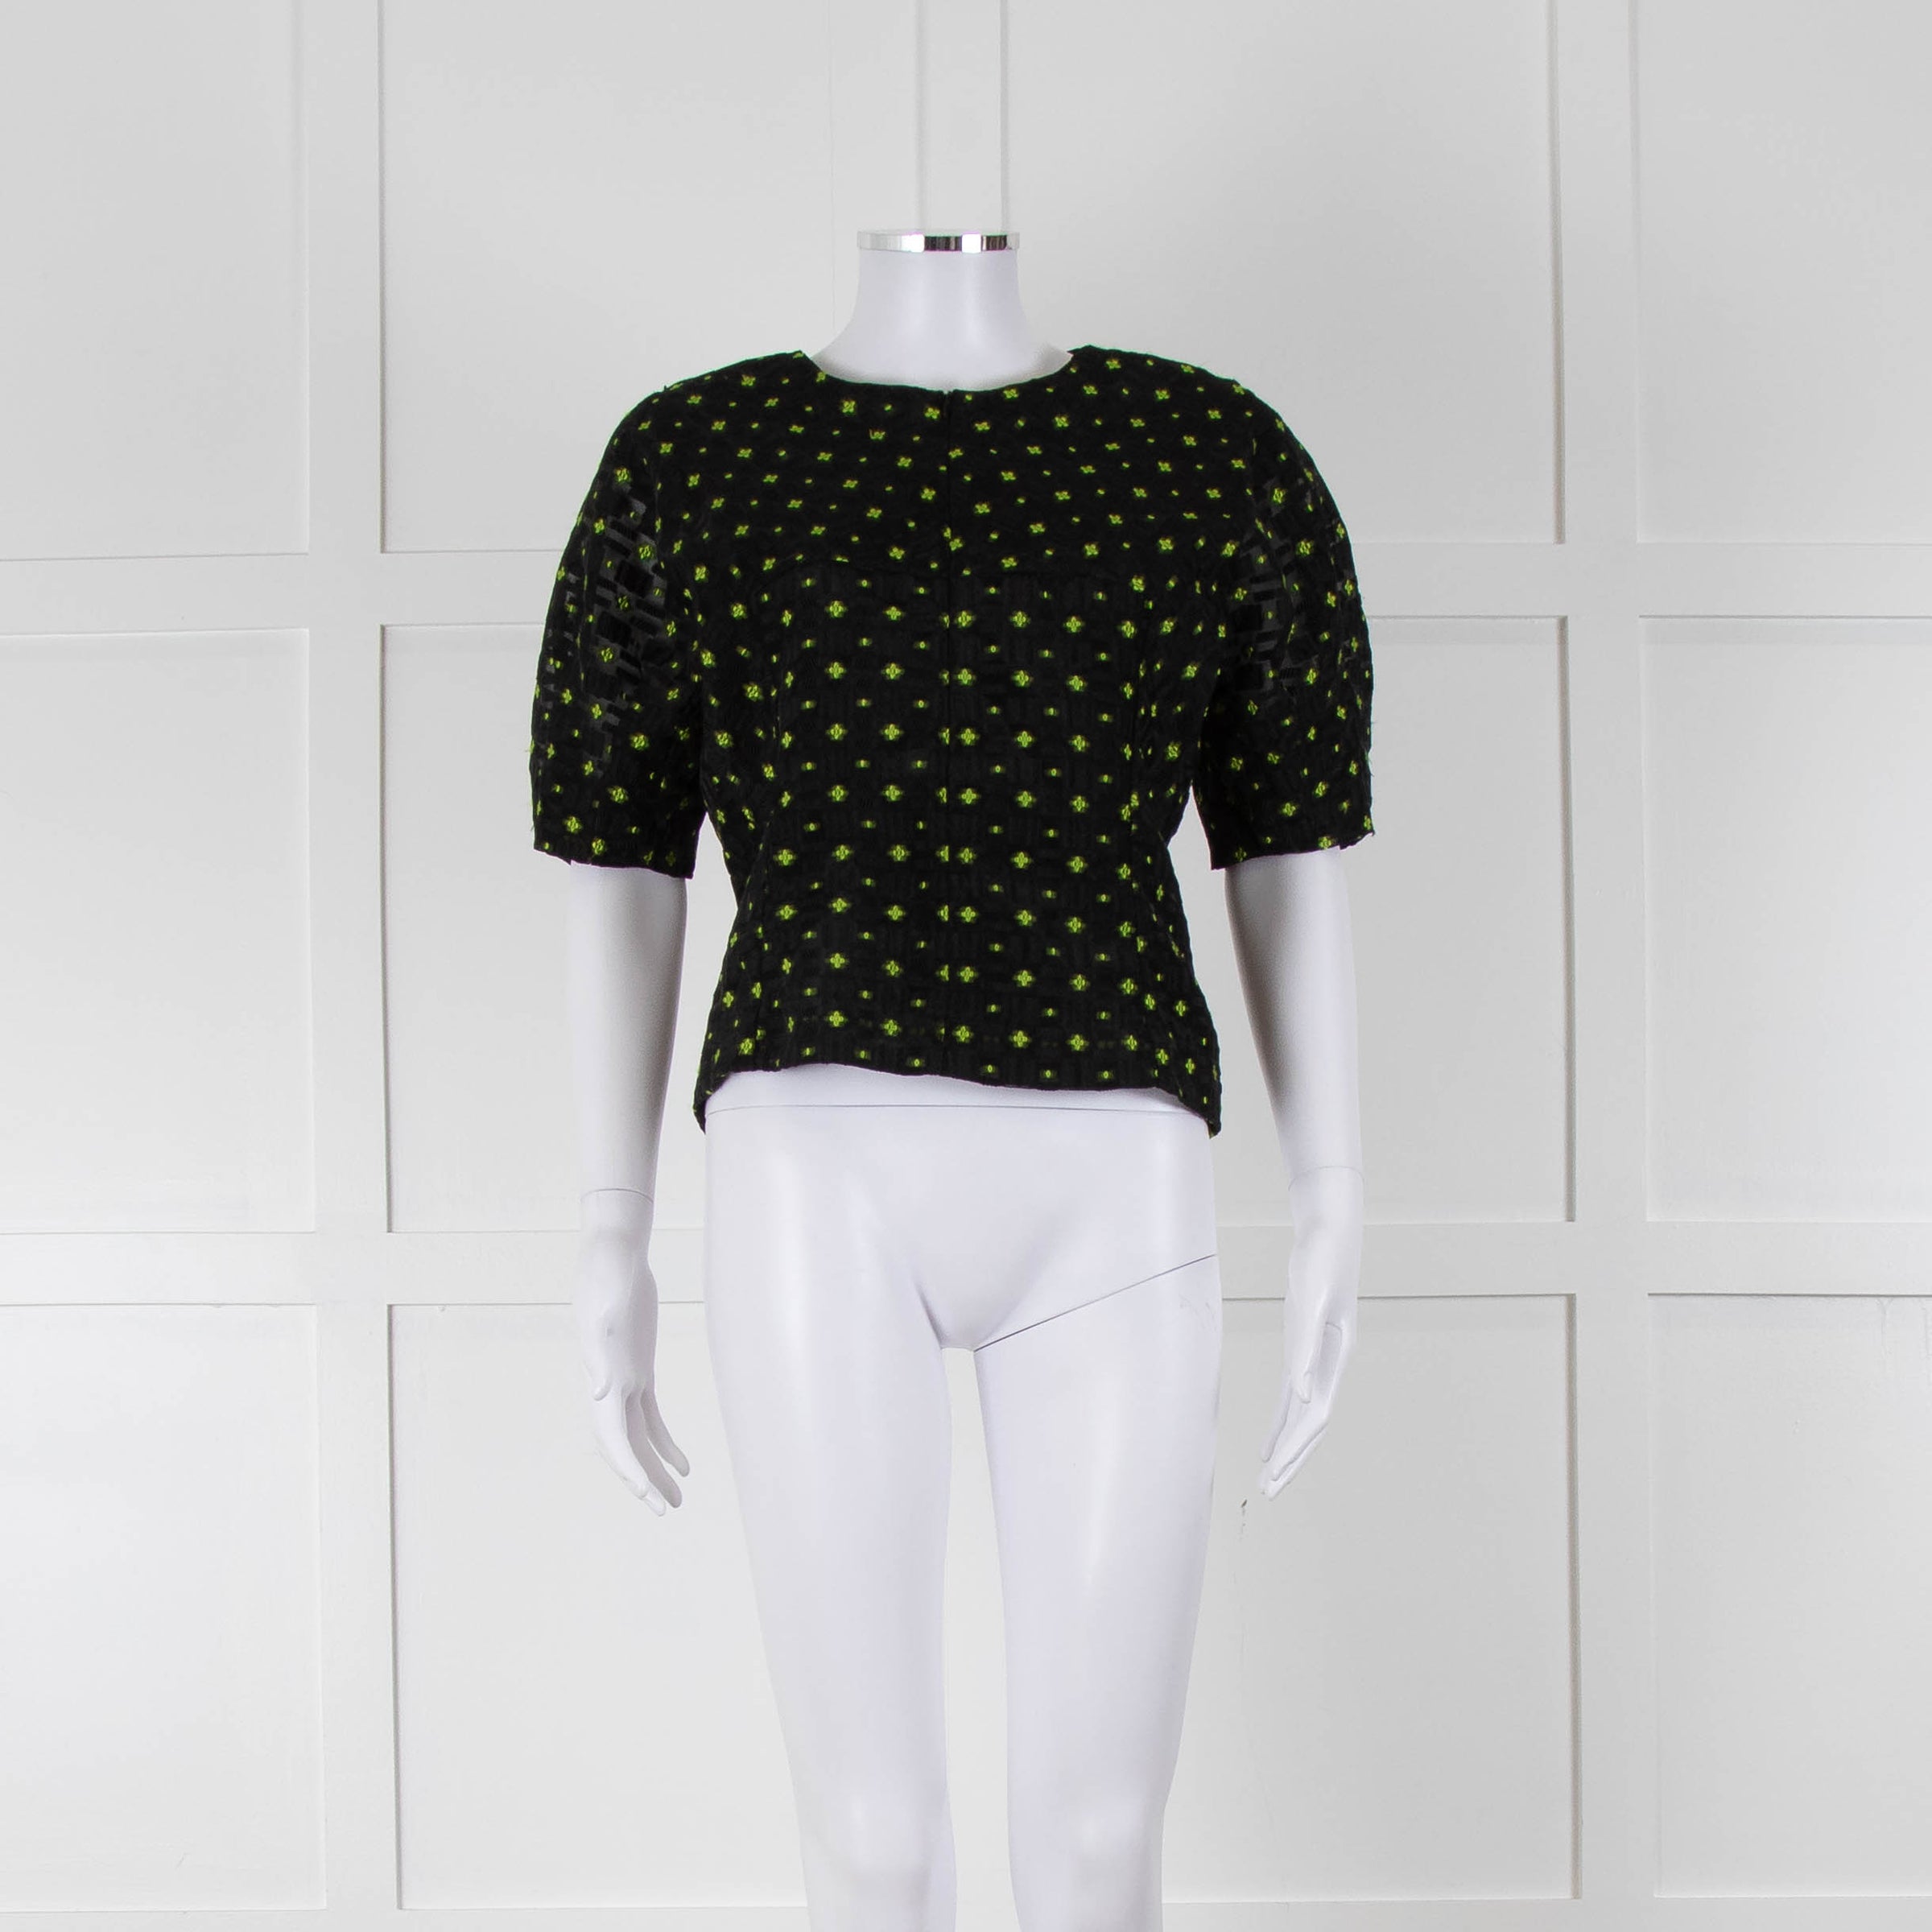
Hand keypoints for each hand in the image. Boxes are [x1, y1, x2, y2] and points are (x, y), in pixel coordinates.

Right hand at [573, 1189, 689, 1512]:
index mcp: (605, 1380)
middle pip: (624, 1447)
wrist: (614, 1253)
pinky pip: (650, 1417)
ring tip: (676, 1502)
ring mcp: (624, 1379)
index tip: (646, 1496)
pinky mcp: (640, 1369)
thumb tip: (600, 1392)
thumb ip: (599, 1349)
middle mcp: (610, 1387)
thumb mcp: (603, 1309)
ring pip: (638, 1438)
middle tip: (665, 1512)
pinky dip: (665, 1443)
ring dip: (655, 1469)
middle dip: (642, 1481)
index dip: (628, 1469)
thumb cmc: (606, 1274)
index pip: (612, 1438)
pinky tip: (684, 1465)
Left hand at [1259, 1165, 1362, 1497]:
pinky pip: (1291, 1396)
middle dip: (1291, 1460)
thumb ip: (1307, 1348)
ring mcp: (1317, 1358)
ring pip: (1301, 1415)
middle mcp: (1329, 1365)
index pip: (1315, 1416)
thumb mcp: (1311, 1301)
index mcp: (1336, 1357)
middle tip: (1269, 1493)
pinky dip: (1280, 1421)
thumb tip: (1302, 1394)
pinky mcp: (1303, 1348)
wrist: (1329, 1230)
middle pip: (1310, 1425)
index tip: (1273, 1473)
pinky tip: (1268, 1441)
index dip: (1295, 1447)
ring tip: (1269, 1478)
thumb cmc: (1322, 1260)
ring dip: (1286, 1446)